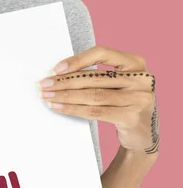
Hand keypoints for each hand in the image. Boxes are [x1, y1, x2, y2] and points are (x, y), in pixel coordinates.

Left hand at [39, 45, 159, 156]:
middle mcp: (140, 78)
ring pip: (94, 95)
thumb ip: (97, 77)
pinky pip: (96, 112)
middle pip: (94, 77)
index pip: (102, 53)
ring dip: (66, 96)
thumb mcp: (117, 85)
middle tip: (44, 85)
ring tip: (47, 96)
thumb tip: (59, 75)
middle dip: (65, 81)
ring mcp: (138, 98)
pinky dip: (74, 109)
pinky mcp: (131, 117)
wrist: (143, 133)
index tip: (57, 68)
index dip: (78, 60)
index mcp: (135, 63)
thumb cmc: (124, 104)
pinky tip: (59, 107)